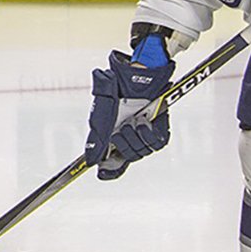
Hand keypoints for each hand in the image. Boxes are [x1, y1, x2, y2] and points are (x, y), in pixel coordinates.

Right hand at [83, 37, 173, 180]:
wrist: (135, 77)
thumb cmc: (116, 93)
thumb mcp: (101, 116)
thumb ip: (97, 139)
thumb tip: (91, 162)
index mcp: (114, 137)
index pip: (114, 163)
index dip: (110, 171)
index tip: (103, 175)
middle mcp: (130, 138)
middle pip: (128, 158)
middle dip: (123, 146)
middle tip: (120, 131)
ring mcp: (145, 134)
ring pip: (141, 152)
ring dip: (135, 138)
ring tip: (131, 123)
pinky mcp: (160, 130)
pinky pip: (157, 143)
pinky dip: (149, 135)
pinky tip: (143, 123)